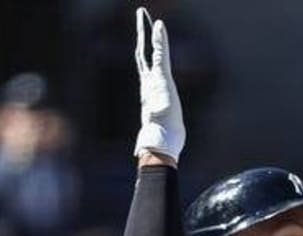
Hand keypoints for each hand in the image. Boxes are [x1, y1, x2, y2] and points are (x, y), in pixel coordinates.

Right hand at [134, 7, 185, 163]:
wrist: (160, 145)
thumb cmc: (163, 144)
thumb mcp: (162, 134)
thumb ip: (153, 136)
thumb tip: (139, 155)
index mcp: (149, 94)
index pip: (146, 69)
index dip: (145, 54)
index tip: (143, 42)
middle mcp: (148, 84)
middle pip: (142, 54)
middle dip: (141, 35)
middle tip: (140, 18)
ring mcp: (153, 81)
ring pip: (148, 50)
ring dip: (147, 30)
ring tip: (143, 13)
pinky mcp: (161, 79)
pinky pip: (160, 54)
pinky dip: (160, 39)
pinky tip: (159, 24)